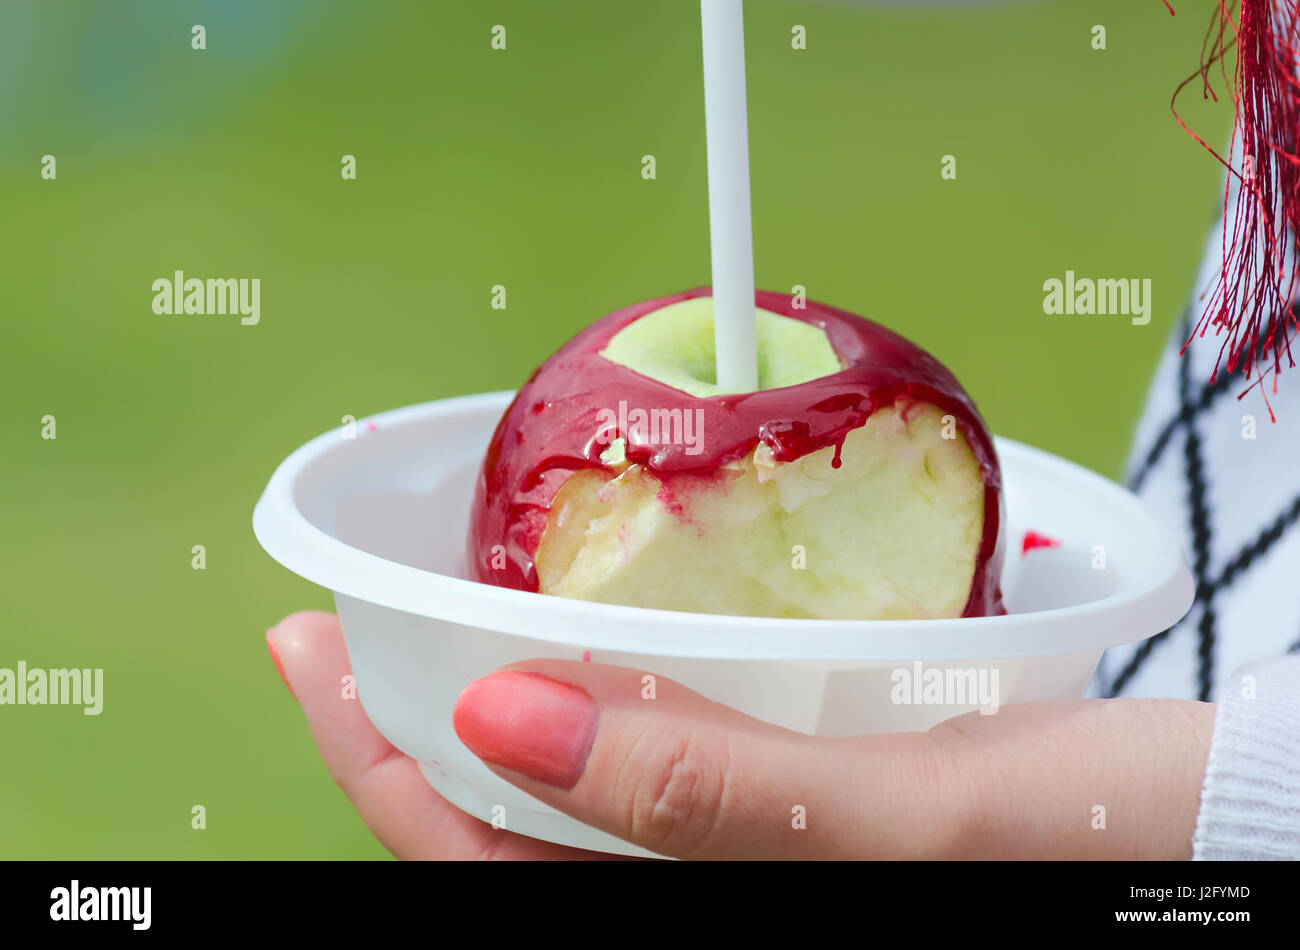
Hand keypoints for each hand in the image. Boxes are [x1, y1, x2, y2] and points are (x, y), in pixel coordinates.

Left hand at [268, 610, 1214, 858]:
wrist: (1220, 828)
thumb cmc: (1103, 842)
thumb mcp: (913, 819)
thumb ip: (707, 790)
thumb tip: (497, 718)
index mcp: (718, 907)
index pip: (481, 858)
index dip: (372, 765)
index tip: (301, 652)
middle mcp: (717, 883)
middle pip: (510, 821)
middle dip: (406, 727)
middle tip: (337, 626)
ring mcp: (759, 844)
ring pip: (582, 784)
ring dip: (500, 701)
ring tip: (436, 616)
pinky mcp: (809, 795)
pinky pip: (666, 752)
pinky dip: (608, 687)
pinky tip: (597, 628)